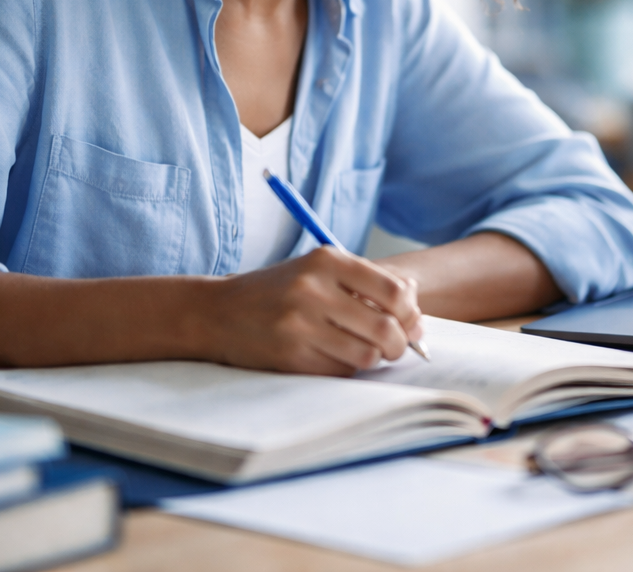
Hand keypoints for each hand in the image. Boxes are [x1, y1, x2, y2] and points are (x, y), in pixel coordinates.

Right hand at [208, 248, 423, 374]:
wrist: (217, 313)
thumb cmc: (279, 291)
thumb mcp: (319, 271)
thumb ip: (367, 281)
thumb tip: (415, 303)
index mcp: (327, 261)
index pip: (394, 291)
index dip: (411, 313)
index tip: (412, 323)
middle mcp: (313, 290)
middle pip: (385, 328)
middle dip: (401, 344)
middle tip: (398, 347)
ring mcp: (300, 324)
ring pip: (367, 355)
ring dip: (375, 359)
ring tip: (366, 352)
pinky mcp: (290, 356)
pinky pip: (340, 371)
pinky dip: (348, 369)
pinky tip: (337, 358)